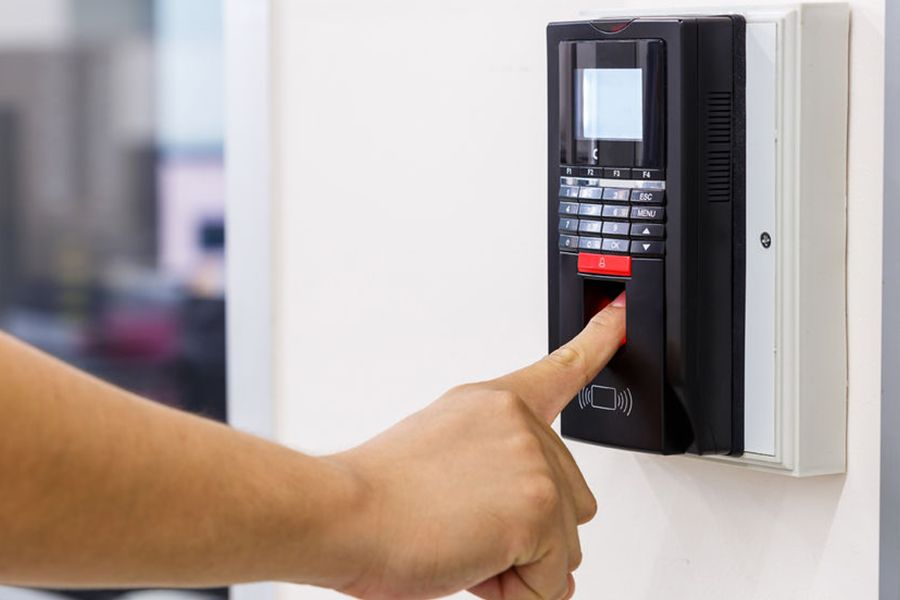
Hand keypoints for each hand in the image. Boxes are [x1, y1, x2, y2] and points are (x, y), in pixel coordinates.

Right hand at [327, 294, 625, 599]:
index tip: (622, 314)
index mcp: (492, 404)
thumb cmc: (375, 494)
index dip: (599, 340)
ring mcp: (532, 459)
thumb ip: (498, 483)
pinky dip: (518, 593)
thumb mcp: (441, 462)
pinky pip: (553, 581)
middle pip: (572, 499)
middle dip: (529, 533)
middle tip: (464, 527)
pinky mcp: (537, 505)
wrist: (342, 514)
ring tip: (460, 543)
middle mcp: (518, 422)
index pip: (560, 368)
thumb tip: (546, 551)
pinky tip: (472, 564)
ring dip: (520, 564)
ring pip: (565, 544)